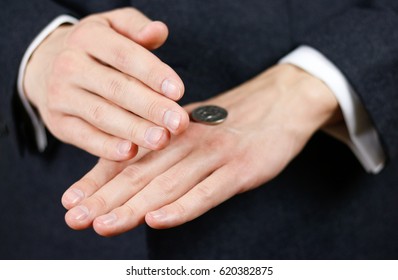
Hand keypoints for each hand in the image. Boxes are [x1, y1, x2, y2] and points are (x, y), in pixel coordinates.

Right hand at [24, 8, 188, 159]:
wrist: (48, 68)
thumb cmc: (96, 50)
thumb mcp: (113, 27)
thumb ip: (137, 28)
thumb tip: (159, 31)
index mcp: (88, 37)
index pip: (125, 55)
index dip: (153, 74)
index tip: (178, 91)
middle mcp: (70, 65)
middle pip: (116, 88)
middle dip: (151, 107)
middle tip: (178, 122)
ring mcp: (60, 96)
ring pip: (102, 115)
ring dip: (134, 130)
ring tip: (162, 139)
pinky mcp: (58, 123)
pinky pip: (84, 137)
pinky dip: (107, 147)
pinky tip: (131, 152)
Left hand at [62, 64, 341, 235]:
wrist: (281, 102)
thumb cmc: (232, 123)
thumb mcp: (193, 130)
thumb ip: (166, 151)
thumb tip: (135, 176)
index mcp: (172, 133)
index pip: (128, 158)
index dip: (97, 180)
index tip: (70, 200)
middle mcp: (186, 142)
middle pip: (140, 173)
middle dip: (104, 198)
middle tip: (75, 219)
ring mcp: (213, 155)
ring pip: (166, 184)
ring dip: (133, 207)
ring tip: (103, 224)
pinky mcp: (240, 169)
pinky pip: (207, 191)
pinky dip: (182, 207)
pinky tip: (158, 220)